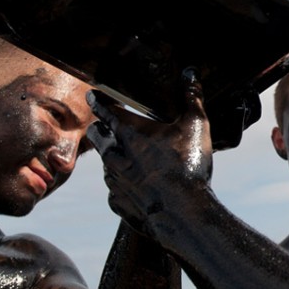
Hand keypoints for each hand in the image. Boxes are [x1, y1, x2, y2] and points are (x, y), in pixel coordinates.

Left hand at [87, 69, 212, 232]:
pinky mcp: (117, 203)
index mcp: (129, 132)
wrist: (184, 214)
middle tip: (106, 127)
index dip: (97, 100)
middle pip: (95, 135)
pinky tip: (139, 187)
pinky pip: (115, 191)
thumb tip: (190, 73)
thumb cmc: (188, 166)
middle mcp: (114, 154)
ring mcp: (114, 181)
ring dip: (113, 159)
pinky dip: (124, 187)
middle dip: (99, 128)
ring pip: (105, 163)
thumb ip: (192, 96)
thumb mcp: (196, 125)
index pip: (103, 109)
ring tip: (131, 160)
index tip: (93, 95)